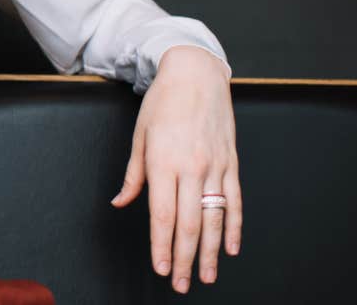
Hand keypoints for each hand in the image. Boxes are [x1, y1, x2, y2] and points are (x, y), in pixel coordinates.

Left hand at [110, 45, 241, 293]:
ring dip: (210, 251)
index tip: (160, 269)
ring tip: (207, 276)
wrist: (195, 73)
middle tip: (181, 284)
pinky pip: (235, 201)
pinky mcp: (232, 162)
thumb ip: (133, 175)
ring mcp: (215, 166)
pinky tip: (230, 248)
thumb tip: (122, 203)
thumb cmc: (162, 103)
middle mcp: (191, 167)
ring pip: (214, 218)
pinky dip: (234, 227)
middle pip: (189, 224)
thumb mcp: (139, 136)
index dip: (161, 246)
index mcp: (163, 161)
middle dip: (184, 258)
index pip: (162, 215)